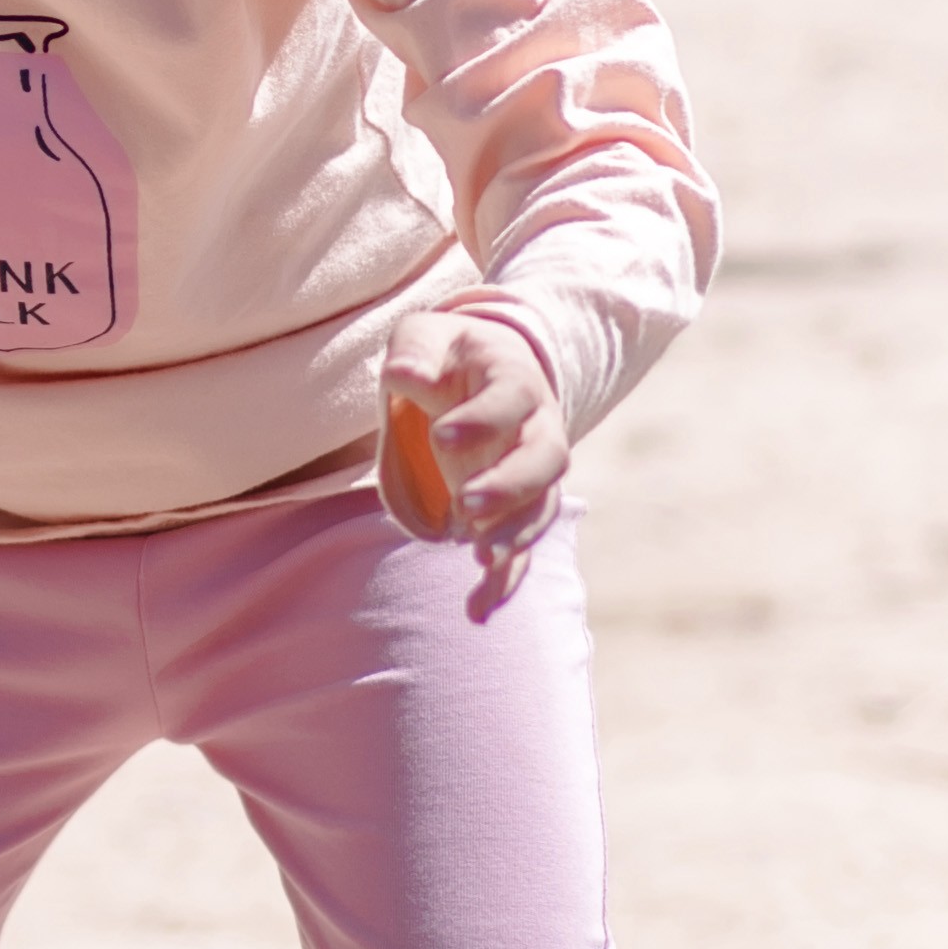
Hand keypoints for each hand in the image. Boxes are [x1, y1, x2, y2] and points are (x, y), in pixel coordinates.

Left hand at [377, 305, 567, 608]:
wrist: (478, 373)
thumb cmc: (445, 355)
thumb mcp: (423, 337)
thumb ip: (415, 352)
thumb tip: (402, 374)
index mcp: (514, 378)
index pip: (511, 397)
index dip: (483, 419)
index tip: (441, 438)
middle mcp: (537, 427)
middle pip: (545, 459)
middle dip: (510, 485)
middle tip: (466, 505)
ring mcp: (533, 473)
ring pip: (541, 508)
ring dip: (515, 535)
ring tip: (482, 559)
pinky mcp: (518, 509)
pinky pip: (521, 548)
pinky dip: (504, 581)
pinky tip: (476, 611)